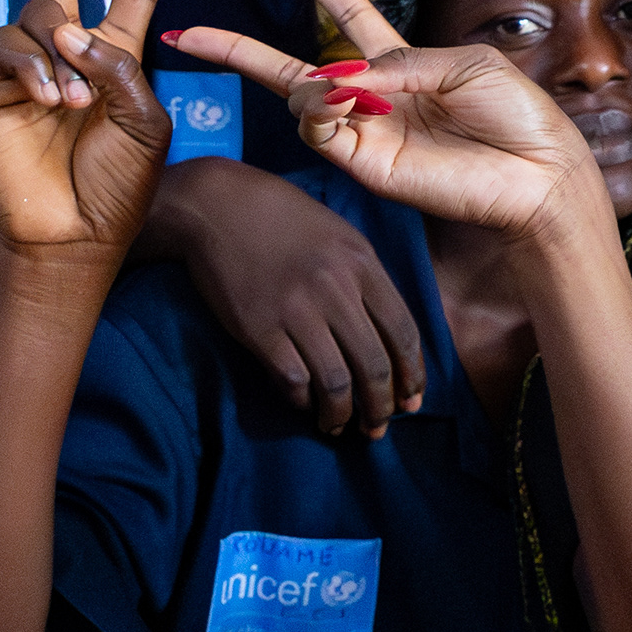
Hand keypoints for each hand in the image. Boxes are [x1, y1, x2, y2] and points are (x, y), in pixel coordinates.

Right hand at [0, 0, 168, 259]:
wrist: (74, 233)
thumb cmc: (118, 184)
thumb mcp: (145, 121)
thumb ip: (120, 67)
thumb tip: (70, 30)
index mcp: (115, 56)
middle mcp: (67, 49)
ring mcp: (26, 64)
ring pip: (37, 14)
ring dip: (61, 52)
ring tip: (74, 104)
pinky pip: (7, 47)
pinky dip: (33, 68)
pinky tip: (48, 100)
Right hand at [141, 157, 428, 435]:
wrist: (218, 204)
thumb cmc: (282, 218)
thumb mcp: (340, 234)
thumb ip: (368, 279)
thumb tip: (389, 336)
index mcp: (363, 264)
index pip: (404, 332)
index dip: (413, 375)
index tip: (412, 401)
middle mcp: (336, 289)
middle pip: (375, 365)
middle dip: (382, 407)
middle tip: (378, 427)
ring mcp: (296, 309)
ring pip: (336, 381)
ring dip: (342, 414)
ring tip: (340, 425)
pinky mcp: (258, 327)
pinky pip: (292, 379)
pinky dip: (302, 400)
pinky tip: (304, 404)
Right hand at [167, 0, 605, 251]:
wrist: (539, 173)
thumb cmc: (516, 114)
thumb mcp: (465, 64)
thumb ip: (401, 62)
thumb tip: (343, 74)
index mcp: (403, 64)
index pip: (347, 16)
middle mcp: (373, 96)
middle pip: (292, 67)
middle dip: (238, 48)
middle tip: (187, 32)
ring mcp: (364, 131)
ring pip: (300, 99)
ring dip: (311, 82)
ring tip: (347, 88)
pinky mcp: (365, 164)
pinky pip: (318, 130)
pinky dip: (319, 108)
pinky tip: (343, 100)